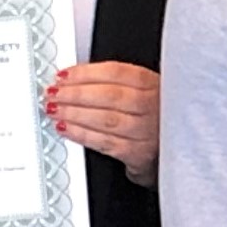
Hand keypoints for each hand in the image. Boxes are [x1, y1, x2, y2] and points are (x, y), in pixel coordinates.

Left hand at [45, 60, 160, 184]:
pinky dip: (82, 135)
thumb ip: (113, 84)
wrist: (175, 151)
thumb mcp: (143, 92)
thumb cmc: (152, 118)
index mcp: (153, 84)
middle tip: (52, 93)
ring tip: (54, 110)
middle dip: (75, 94)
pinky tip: (66, 129)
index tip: (62, 75)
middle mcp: (153, 106)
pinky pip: (105, 143)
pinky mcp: (140, 154)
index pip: (116, 72)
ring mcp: (148, 132)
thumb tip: (72, 79)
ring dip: (74, 114)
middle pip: (109, 96)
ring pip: (105, 119)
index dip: (85, 73)